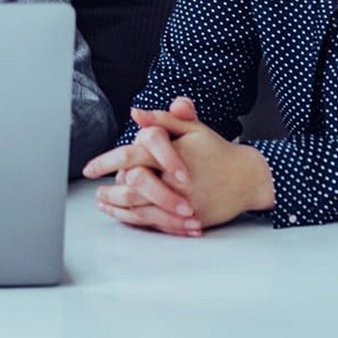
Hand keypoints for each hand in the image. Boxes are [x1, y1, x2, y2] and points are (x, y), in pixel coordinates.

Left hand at [82, 98, 275, 234]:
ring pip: (142, 208)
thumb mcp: (192, 128)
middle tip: (97, 191)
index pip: (131, 155)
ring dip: (119, 208)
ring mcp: (183, 201)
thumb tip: (135, 113)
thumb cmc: (217, 150)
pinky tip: (127, 217)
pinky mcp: (190, 218)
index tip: (89, 169)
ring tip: (106, 204)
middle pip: (132, 187)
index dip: (106, 162)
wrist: (247, 178)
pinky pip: (158, 224)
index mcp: (172, 153)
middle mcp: (176, 180)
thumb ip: (162, 120)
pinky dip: (138, 221)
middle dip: (110, 191)